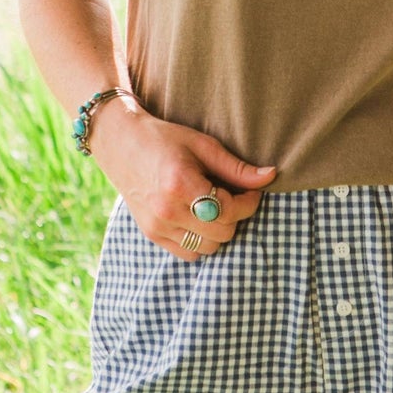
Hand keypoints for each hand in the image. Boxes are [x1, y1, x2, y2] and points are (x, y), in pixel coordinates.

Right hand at [89, 98, 275, 258]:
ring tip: (215, 206)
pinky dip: (200, 241)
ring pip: (209, 248)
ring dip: (219, 230)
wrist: (121, 144)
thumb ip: (236, 167)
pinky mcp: (151, 235)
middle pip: (223, 233)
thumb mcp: (203, 145)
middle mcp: (167, 210)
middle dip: (236, 216)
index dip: (249, 202)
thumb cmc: (165, 139)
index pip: (230, 210)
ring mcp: (157, 226)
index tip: (251, 190)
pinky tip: (199, 218)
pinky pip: (189, 254)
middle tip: (233, 196)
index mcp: (181, 184)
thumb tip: (271, 176)